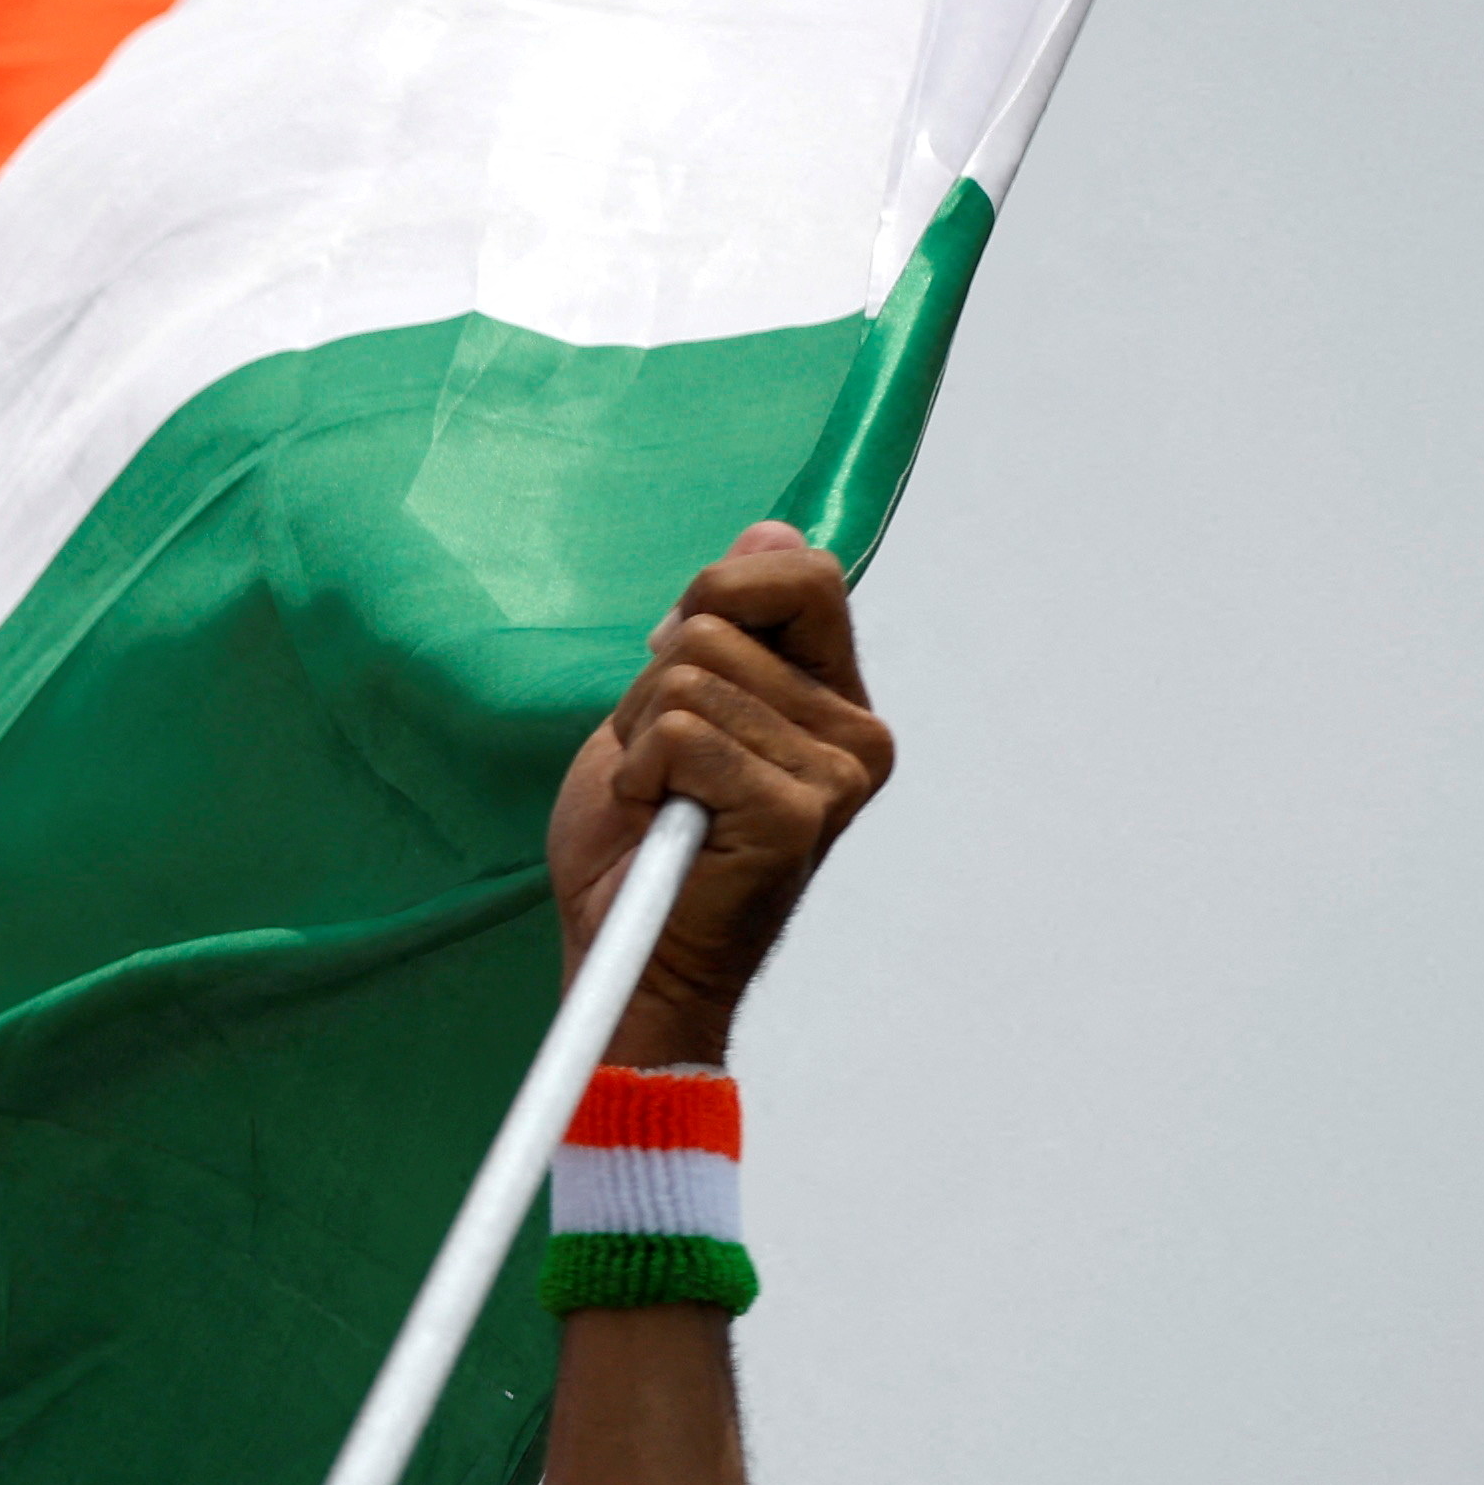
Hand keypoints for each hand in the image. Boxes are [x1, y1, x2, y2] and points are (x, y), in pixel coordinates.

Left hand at [549, 522, 893, 1069]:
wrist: (626, 956)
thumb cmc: (640, 843)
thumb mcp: (670, 709)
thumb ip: (725, 624)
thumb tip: (773, 528)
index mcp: (835, 699)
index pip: (800, 574)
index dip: (717, 593)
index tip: (674, 662)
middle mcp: (856, 734)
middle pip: (720, 623)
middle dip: (652, 687)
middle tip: (661, 767)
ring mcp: (835, 777)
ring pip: (688, 681)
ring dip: (640, 740)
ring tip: (661, 803)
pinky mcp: (796, 815)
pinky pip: (681, 737)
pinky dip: (640, 776)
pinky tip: (660, 826)